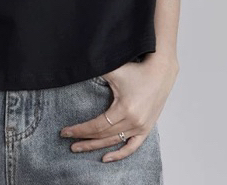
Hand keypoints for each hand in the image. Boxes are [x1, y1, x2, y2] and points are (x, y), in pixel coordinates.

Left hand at [59, 53, 178, 162]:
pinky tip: (106, 158)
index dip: (80, 130)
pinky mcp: (146, 129)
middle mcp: (133, 122)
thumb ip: (96, 71)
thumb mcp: (115, 70)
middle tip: (68, 141)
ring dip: (96, 146)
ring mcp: (141, 127)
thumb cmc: (137, 70)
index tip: (66, 131)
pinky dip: (119, 154)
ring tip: (79, 148)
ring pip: (114, 142)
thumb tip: (78, 70)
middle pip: (103, 136)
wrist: (160, 72)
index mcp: (124, 109)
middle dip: (84, 139)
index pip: (97, 126)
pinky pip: (131, 147)